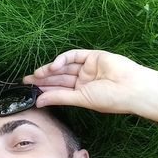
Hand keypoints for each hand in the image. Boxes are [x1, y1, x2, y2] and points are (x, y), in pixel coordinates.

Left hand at [23, 49, 157, 115]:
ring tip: (36, 75)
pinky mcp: (93, 56)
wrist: (131, 88)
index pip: (60, 89)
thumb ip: (60, 97)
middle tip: (26, 81)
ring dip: (50, 70)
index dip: (45, 89)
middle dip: (43, 79)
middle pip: (59, 77)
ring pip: (64, 67)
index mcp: (83, 93)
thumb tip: (39, 102)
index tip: (29, 92)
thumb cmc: (111, 99)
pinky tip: (53, 66)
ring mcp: (88, 67)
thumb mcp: (81, 99)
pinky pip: (73, 56)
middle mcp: (84, 79)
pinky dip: (62, 60)